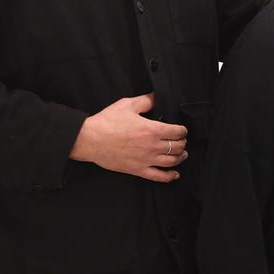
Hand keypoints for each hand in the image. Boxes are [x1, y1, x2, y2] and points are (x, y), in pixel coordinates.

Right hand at [70, 94, 187, 181]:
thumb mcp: (127, 105)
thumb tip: (156, 97)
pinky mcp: (138, 170)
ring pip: (171, 161)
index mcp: (152, 129)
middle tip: (181, 140)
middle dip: (182, 143)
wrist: (90, 139)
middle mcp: (152, 146)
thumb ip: (145, 101)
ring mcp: (146, 160)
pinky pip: (159, 177)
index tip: (182, 130)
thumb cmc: (107, 122)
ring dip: (180, 157)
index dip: (182, 130)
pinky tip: (175, 174)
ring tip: (182, 154)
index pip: (177, 132)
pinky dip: (170, 176)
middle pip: (176, 146)